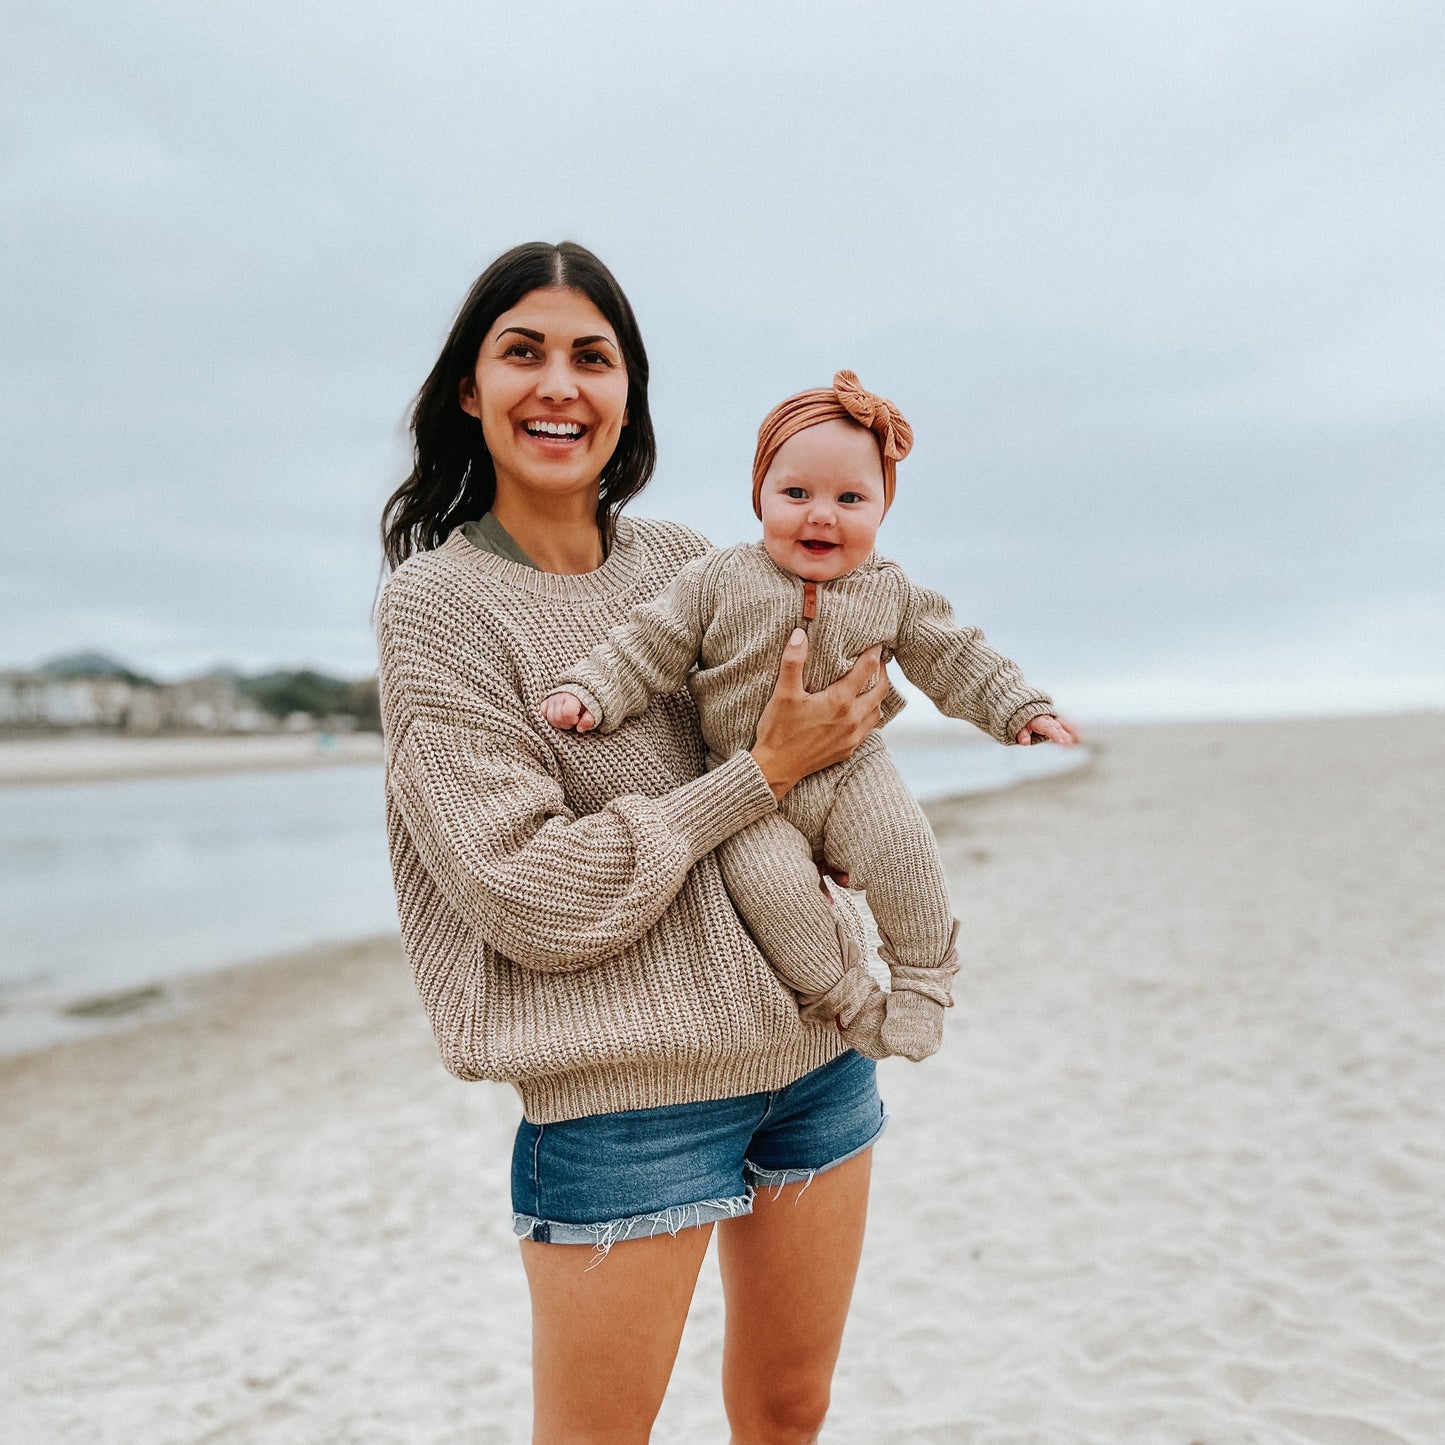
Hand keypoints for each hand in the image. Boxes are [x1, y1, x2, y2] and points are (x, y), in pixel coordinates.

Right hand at [541, 691, 596, 732]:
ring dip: (559, 723)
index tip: (577, 719)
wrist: (580, 693)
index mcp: (572, 697)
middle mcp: (559, 696)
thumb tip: (580, 729)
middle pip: (557, 719)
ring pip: (550, 719)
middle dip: (567, 724)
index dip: (573, 720)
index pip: (567, 713)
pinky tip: (558, 717)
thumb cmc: (587, 704)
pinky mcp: (545, 702)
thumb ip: (589, 720)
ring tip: (567, 718)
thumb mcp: (593, 712)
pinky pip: (543, 715)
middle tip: (573, 720)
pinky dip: (550, 719)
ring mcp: (551, 699)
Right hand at [751, 629, 886, 799]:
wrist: (776, 769)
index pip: (866, 670)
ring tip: (870, 684)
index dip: (873, 654)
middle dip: (882, 673)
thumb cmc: (779, 731)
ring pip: (878, 711)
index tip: (877, 644)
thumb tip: (800, 634)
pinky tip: (859, 711)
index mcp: (839, 702)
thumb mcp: (783, 694)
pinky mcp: (848, 750)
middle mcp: (852, 719)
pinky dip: (869, 715)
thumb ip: (793, 662)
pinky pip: (869, 729)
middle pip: (881, 691)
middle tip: (877, 661)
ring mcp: (852, 737)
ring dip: (877, 696)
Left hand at [1016, 713, 1080, 746]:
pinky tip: (1078, 738)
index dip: (1055, 734)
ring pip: (1064, 724)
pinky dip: (1073, 729)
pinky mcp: (1056, 720)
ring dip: (1072, 732)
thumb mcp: (1016, 726)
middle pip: (1058, 727)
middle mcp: (1047, 718)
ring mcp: (1052, 718)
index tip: (1062, 741)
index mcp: (1038, 720)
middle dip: (1065, 735)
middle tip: (1071, 744)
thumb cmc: (1019, 719)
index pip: (1048, 727)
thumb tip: (1025, 742)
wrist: (1020, 705)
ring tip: (1078, 741)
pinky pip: (1066, 724)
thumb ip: (1021, 734)